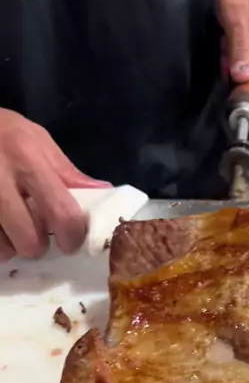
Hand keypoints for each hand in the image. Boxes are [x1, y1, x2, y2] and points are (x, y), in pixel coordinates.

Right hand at [0, 109, 110, 261]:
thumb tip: (103, 194)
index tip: (70, 239)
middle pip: (30, 241)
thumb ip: (68, 173)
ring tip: (11, 228)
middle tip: (35, 235)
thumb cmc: (2, 132)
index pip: (63, 214)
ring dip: (11, 247)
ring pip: (5, 250)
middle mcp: (0, 180)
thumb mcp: (36, 140)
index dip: (72, 236)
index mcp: (28, 160)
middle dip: (38, 246)